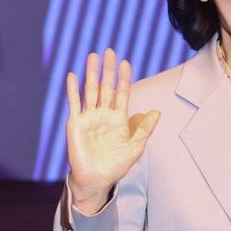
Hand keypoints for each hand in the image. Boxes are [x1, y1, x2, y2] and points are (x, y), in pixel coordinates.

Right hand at [65, 49, 159, 213]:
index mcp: (119, 118)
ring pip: (90, 90)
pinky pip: (74, 103)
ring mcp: (89, 117)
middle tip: (109, 51)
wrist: (96, 179)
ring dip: (91, 74)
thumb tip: (157, 112)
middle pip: (106, 87)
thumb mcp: (135, 147)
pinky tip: (73, 75)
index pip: (122, 93)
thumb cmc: (116, 165)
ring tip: (92, 56)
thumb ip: (144, 129)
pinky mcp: (75, 123)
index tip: (126, 62)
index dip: (124, 78)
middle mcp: (104, 114)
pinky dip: (73, 89)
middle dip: (108, 70)